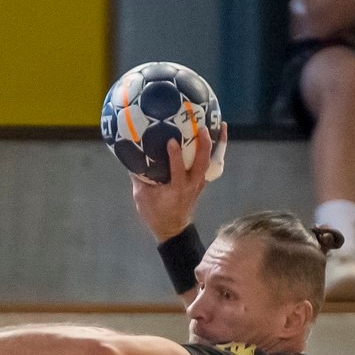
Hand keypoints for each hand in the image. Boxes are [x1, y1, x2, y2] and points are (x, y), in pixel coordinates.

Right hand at [130, 123, 225, 242]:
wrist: (172, 230)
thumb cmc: (155, 215)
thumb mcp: (142, 198)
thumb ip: (139, 177)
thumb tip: (133, 156)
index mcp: (176, 190)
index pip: (178, 170)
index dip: (176, 155)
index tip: (171, 140)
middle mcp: (191, 185)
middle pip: (202, 164)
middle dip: (204, 145)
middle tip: (202, 127)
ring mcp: (199, 184)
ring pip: (210, 162)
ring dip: (216, 144)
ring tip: (221, 125)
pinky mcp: (201, 182)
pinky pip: (211, 164)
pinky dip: (216, 150)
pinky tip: (219, 135)